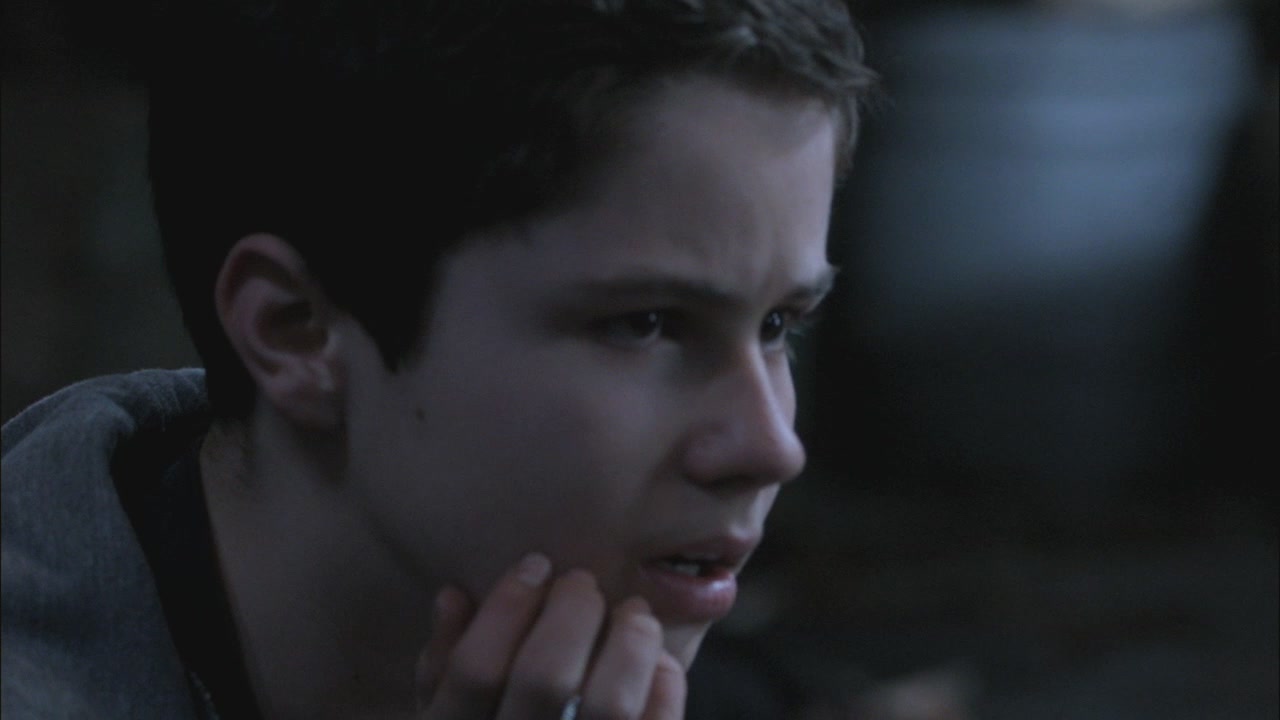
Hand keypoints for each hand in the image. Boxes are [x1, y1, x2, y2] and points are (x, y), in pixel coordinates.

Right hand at [414, 553, 685, 719]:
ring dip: (627, 645)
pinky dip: (666, 691)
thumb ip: (441, 673)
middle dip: (572, 613)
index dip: (507, 607)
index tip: (536, 564)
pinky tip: (661, 665)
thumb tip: (454, 595)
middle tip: (583, 583)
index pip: (475, 669)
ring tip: (634, 614)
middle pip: (543, 678)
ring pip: (609, 707)